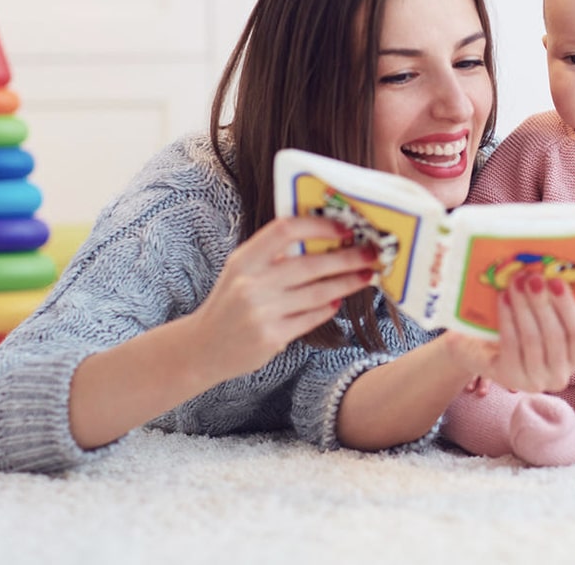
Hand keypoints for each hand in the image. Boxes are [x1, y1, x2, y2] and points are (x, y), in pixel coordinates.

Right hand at [187, 215, 378, 382]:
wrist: (203, 347)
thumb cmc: (230, 303)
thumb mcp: (242, 271)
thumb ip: (274, 256)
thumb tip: (325, 238)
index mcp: (244, 259)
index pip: (285, 231)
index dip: (318, 226)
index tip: (344, 227)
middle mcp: (251, 284)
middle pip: (310, 265)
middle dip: (347, 258)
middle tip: (371, 253)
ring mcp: (261, 312)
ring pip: (317, 293)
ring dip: (347, 283)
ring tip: (365, 276)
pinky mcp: (271, 337)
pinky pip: (311, 318)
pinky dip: (328, 308)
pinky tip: (337, 301)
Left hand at [444, 272, 574, 393]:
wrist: (484, 352)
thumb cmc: (522, 328)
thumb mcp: (542, 318)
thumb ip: (553, 302)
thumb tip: (555, 269)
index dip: (568, 306)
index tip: (556, 280)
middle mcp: (560, 376)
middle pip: (555, 335)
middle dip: (543, 303)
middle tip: (532, 277)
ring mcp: (536, 381)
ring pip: (532, 339)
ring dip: (523, 306)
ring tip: (515, 281)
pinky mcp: (511, 378)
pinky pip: (511, 344)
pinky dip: (507, 318)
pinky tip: (503, 298)